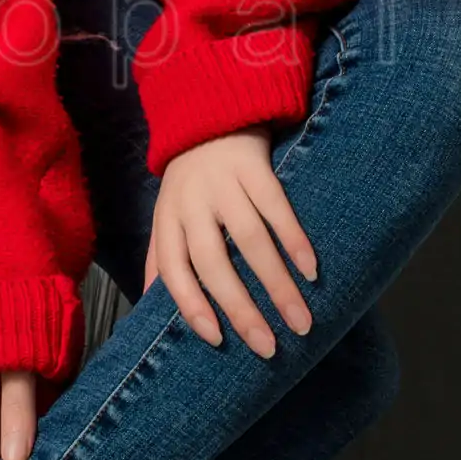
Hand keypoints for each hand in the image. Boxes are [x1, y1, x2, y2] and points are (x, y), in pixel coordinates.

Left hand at [143, 124, 318, 356]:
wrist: (211, 113)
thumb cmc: (190, 180)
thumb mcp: (166, 215)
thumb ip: (161, 259)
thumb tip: (149, 307)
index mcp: (168, 220)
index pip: (174, 272)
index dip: (191, 307)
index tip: (217, 340)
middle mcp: (192, 204)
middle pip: (214, 264)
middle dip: (242, 309)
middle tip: (268, 346)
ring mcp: (223, 184)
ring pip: (250, 241)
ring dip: (277, 284)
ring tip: (300, 320)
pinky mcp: (253, 165)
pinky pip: (276, 207)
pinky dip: (294, 240)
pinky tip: (311, 270)